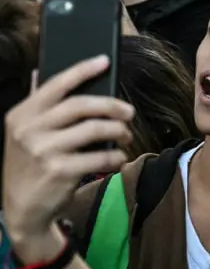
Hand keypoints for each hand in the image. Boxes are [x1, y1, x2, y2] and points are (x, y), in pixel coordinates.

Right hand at [3, 56, 131, 254]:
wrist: (21, 208)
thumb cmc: (29, 163)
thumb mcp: (23, 132)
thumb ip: (36, 104)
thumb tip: (42, 70)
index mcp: (22, 114)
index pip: (56, 84)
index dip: (82, 70)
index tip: (105, 60)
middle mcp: (29, 130)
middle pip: (82, 105)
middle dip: (112, 106)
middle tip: (129, 112)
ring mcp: (44, 151)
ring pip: (96, 129)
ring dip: (119, 131)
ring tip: (126, 135)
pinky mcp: (59, 171)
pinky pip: (100, 157)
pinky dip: (116, 157)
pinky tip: (118, 158)